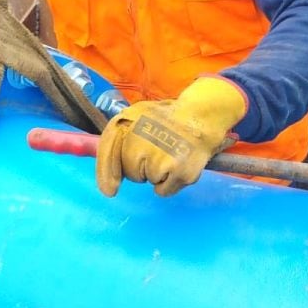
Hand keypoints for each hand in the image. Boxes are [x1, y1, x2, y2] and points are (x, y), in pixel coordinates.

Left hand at [95, 77, 246, 197]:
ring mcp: (160, 155)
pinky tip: (178, 166)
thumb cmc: (166, 121)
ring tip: (169, 155)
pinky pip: (162, 191)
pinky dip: (169, 185)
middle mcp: (141, 137)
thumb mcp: (137, 117)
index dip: (106, 174)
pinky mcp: (179, 171)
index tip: (109, 191)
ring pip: (147, 180)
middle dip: (139, 169)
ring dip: (156, 174)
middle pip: (129, 171)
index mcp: (128, 120)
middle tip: (156, 153)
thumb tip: (108, 179)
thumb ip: (118, 139)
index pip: (108, 151)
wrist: (200, 116)